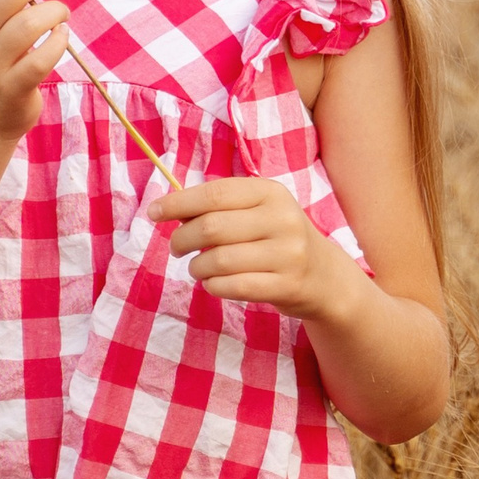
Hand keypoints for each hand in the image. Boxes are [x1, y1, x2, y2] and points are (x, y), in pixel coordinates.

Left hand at [149, 177, 357, 323]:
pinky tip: (213, 283)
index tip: (154, 212)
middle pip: (211, 227)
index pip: (213, 195)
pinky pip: (232, 286)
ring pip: (218, 260)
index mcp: (271, 192)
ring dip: (196, 267)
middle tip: (177, 247)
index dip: (178, 203)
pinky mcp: (287, 285)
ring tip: (198, 267)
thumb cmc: (277, 238)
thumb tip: (168, 209)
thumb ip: (219, 207)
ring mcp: (288, 254)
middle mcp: (282, 219)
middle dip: (182, 239)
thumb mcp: (258, 212)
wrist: (324, 276)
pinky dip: (213, 285)